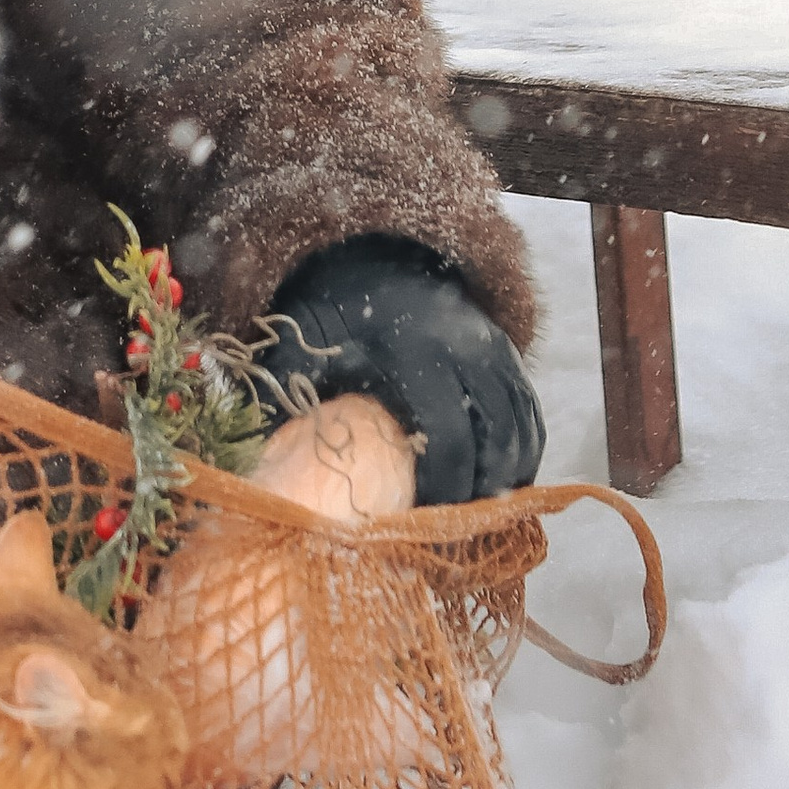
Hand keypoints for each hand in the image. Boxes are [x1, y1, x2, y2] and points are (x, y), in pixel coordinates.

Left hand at [269, 236, 543, 505]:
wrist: (375, 252)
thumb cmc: (332, 306)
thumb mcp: (304, 336)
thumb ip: (287, 386)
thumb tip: (258, 452)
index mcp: (414, 350)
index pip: (446, 436)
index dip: (443, 489)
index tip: (422, 523)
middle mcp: (466, 349)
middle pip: (493, 440)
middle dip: (478, 495)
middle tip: (452, 537)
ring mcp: (494, 349)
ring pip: (520, 429)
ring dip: (507, 480)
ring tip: (478, 521)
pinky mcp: (508, 354)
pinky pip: (530, 413)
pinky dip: (523, 454)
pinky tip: (501, 486)